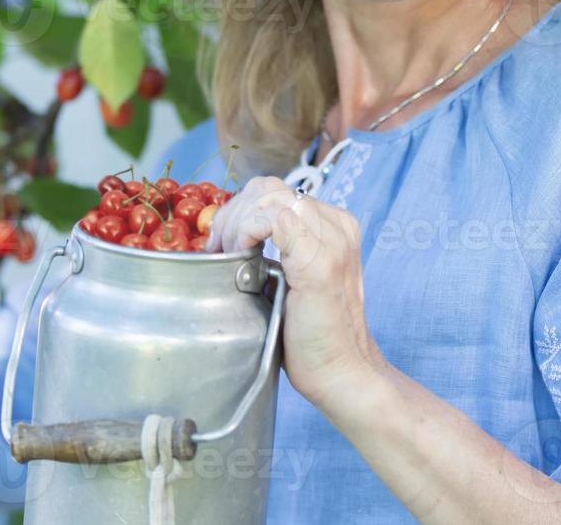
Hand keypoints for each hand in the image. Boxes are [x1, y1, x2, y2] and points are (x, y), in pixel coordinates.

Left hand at [206, 176, 385, 408]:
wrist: (342, 372)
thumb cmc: (313, 334)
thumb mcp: (294, 279)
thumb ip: (278, 252)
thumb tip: (234, 234)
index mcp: (334, 225)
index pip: (274, 191)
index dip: (239, 211)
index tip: (222, 245)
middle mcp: (338, 225)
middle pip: (268, 188)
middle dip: (232, 213)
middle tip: (218, 249)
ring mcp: (332, 240)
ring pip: (268, 197)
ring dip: (236, 222)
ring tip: (228, 255)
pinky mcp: (320, 261)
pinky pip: (275, 219)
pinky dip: (247, 231)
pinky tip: (240, 256)